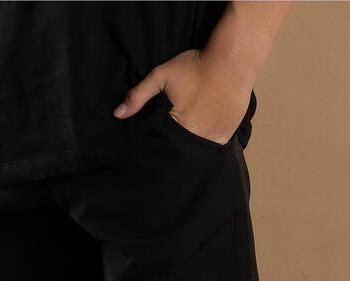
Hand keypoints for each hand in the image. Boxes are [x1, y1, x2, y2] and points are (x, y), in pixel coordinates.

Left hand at [113, 49, 252, 146]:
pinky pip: (214, 145)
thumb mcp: (162, 76)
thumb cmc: (196, 67)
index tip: (159, 138)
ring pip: (198, 150)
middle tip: (177, 131)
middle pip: (181, 150)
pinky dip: (208, 141)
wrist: (232, 61)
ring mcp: (215, 137)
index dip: (160, 144)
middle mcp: (197, 137)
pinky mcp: (227, 134)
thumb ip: (139, 96)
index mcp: (179, 128)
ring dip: (193, 145)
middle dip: (176, 146)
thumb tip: (117, 114)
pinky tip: (205, 129)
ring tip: (191, 130)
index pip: (164, 147)